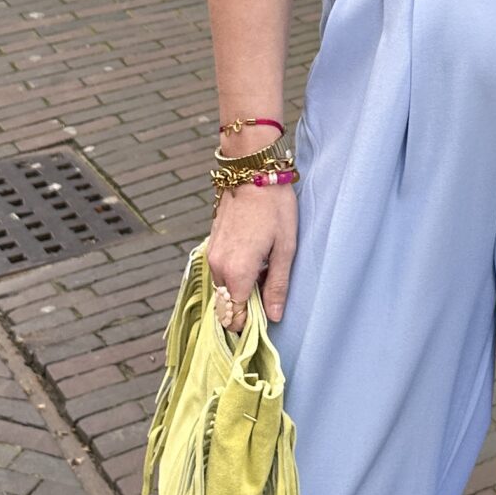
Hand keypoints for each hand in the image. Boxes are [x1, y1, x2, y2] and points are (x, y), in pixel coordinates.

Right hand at [208, 180, 298, 331]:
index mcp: (237, 272)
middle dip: (245, 307)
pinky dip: (233, 274)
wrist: (252, 172)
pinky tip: (253, 259)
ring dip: (239, 289)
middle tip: (268, 292)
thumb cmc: (275, 208)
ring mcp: (211, 255)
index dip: (249, 322)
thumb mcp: (285, 248)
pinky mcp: (211, 244)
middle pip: (226, 305)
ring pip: (222, 289)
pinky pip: (219, 272)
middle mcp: (218, 267)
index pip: (235, 316)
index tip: (266, 316)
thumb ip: (277, 285)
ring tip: (264, 271)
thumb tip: (273, 317)